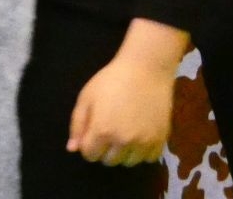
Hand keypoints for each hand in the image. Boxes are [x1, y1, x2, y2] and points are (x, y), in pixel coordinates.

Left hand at [67, 51, 175, 166]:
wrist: (145, 70)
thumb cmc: (111, 80)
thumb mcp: (86, 97)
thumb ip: (77, 125)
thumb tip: (73, 149)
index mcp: (102, 131)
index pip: (90, 155)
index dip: (88, 145)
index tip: (92, 133)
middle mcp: (123, 141)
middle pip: (109, 161)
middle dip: (105, 149)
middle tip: (109, 130)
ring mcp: (144, 143)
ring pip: (128, 162)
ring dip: (123, 152)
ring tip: (124, 131)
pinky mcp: (160, 141)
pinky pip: (148, 158)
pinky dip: (142, 151)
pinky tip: (139, 134)